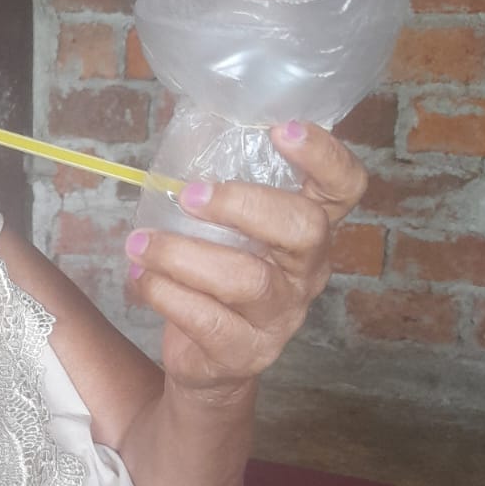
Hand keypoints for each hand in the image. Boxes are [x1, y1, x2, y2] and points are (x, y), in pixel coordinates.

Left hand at [125, 120, 366, 396]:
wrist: (210, 363)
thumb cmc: (217, 276)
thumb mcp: (226, 229)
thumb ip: (220, 183)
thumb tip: (187, 122)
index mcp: (309, 230)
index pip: (344, 188)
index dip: (324, 156)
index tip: (281, 129)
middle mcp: (307, 272)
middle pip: (304, 229)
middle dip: (243, 204)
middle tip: (188, 195)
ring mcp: (281, 316)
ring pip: (246, 279)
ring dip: (182, 254)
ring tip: (140, 244)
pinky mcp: (245, 351)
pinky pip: (206, 319)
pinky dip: (164, 293)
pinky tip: (140, 277)